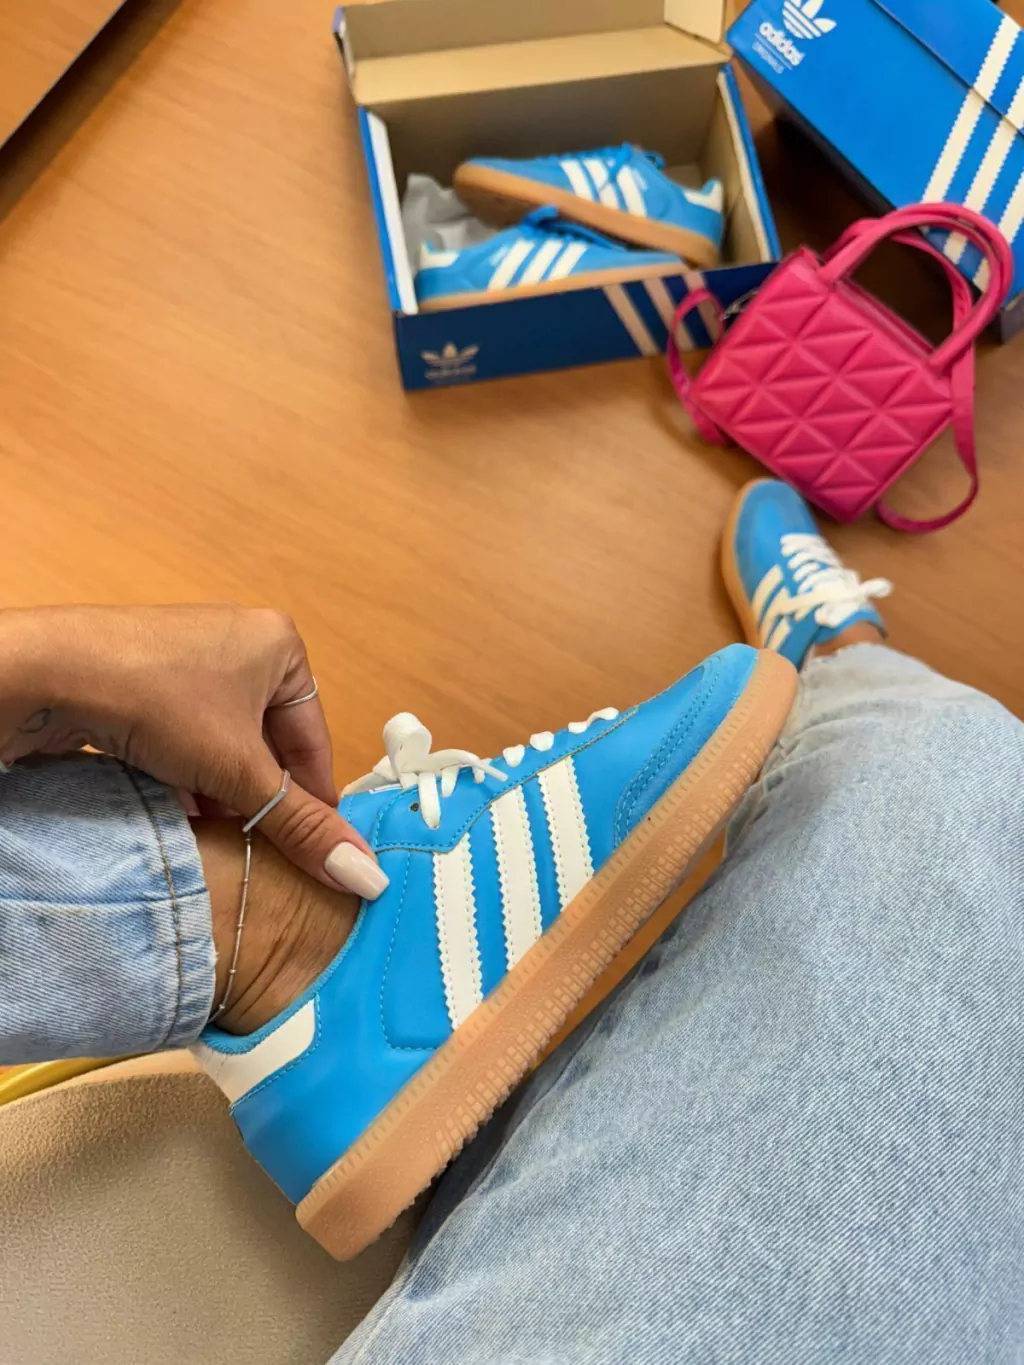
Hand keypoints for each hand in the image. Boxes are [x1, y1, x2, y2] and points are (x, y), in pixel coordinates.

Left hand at [0, 605, 387, 899]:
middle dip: (255, 797)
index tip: (310, 851)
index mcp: (282, 644)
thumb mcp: (240, 773)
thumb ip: (302, 826)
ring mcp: (190, 655)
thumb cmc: (157, 700)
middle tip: (252, 846)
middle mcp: (241, 640)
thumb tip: (363, 875)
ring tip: (209, 833)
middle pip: (269, 744)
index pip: (315, 740)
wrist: (48, 674)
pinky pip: (184, 733)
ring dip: (218, 792)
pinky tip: (172, 810)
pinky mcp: (146, 673)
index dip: (312, 801)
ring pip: (224, 743)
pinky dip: (183, 772)